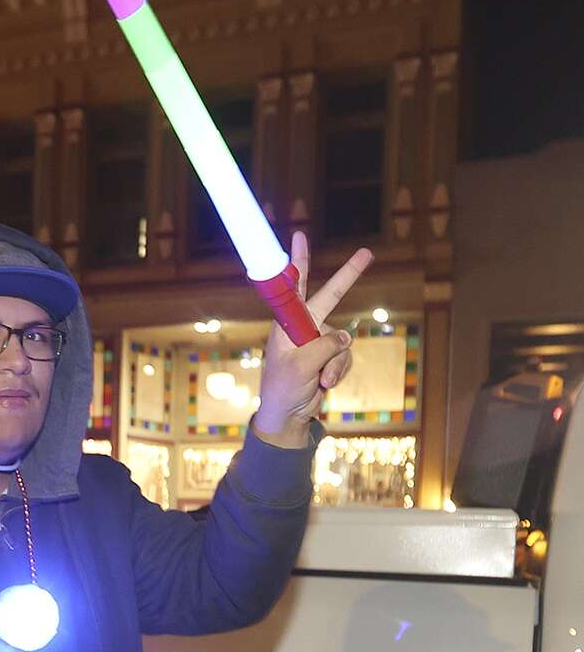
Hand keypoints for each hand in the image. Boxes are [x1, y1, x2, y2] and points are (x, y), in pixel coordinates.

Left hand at [251, 231, 373, 447]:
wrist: (287, 416)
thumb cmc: (283, 389)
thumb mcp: (300, 365)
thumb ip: (323, 345)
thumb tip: (344, 337)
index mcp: (287, 324)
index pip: (293, 287)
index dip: (297, 260)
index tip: (299, 235)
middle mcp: (303, 326)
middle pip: (330, 295)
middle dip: (349, 275)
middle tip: (367, 252)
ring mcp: (318, 341)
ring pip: (343, 341)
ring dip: (335, 364)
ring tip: (319, 381)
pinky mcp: (330, 356)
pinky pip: (345, 357)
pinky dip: (339, 372)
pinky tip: (325, 384)